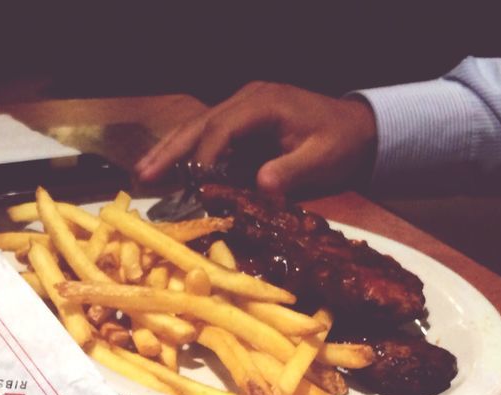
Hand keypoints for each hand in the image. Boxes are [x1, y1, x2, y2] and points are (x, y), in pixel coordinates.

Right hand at [136, 82, 377, 196]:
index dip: (204, 158)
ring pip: (196, 130)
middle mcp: (246, 101)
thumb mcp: (323, 159)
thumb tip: (259, 185)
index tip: (192, 188)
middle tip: (141, 177)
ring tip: (141, 175)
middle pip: (198, 125)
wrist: (359, 131)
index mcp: (265, 104)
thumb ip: (291, 171)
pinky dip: (185, 156)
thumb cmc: (342, 144)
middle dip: (169, 151)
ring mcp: (241, 111)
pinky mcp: (240, 126)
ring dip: (168, 153)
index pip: (222, 129)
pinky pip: (206, 139)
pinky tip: (165, 173)